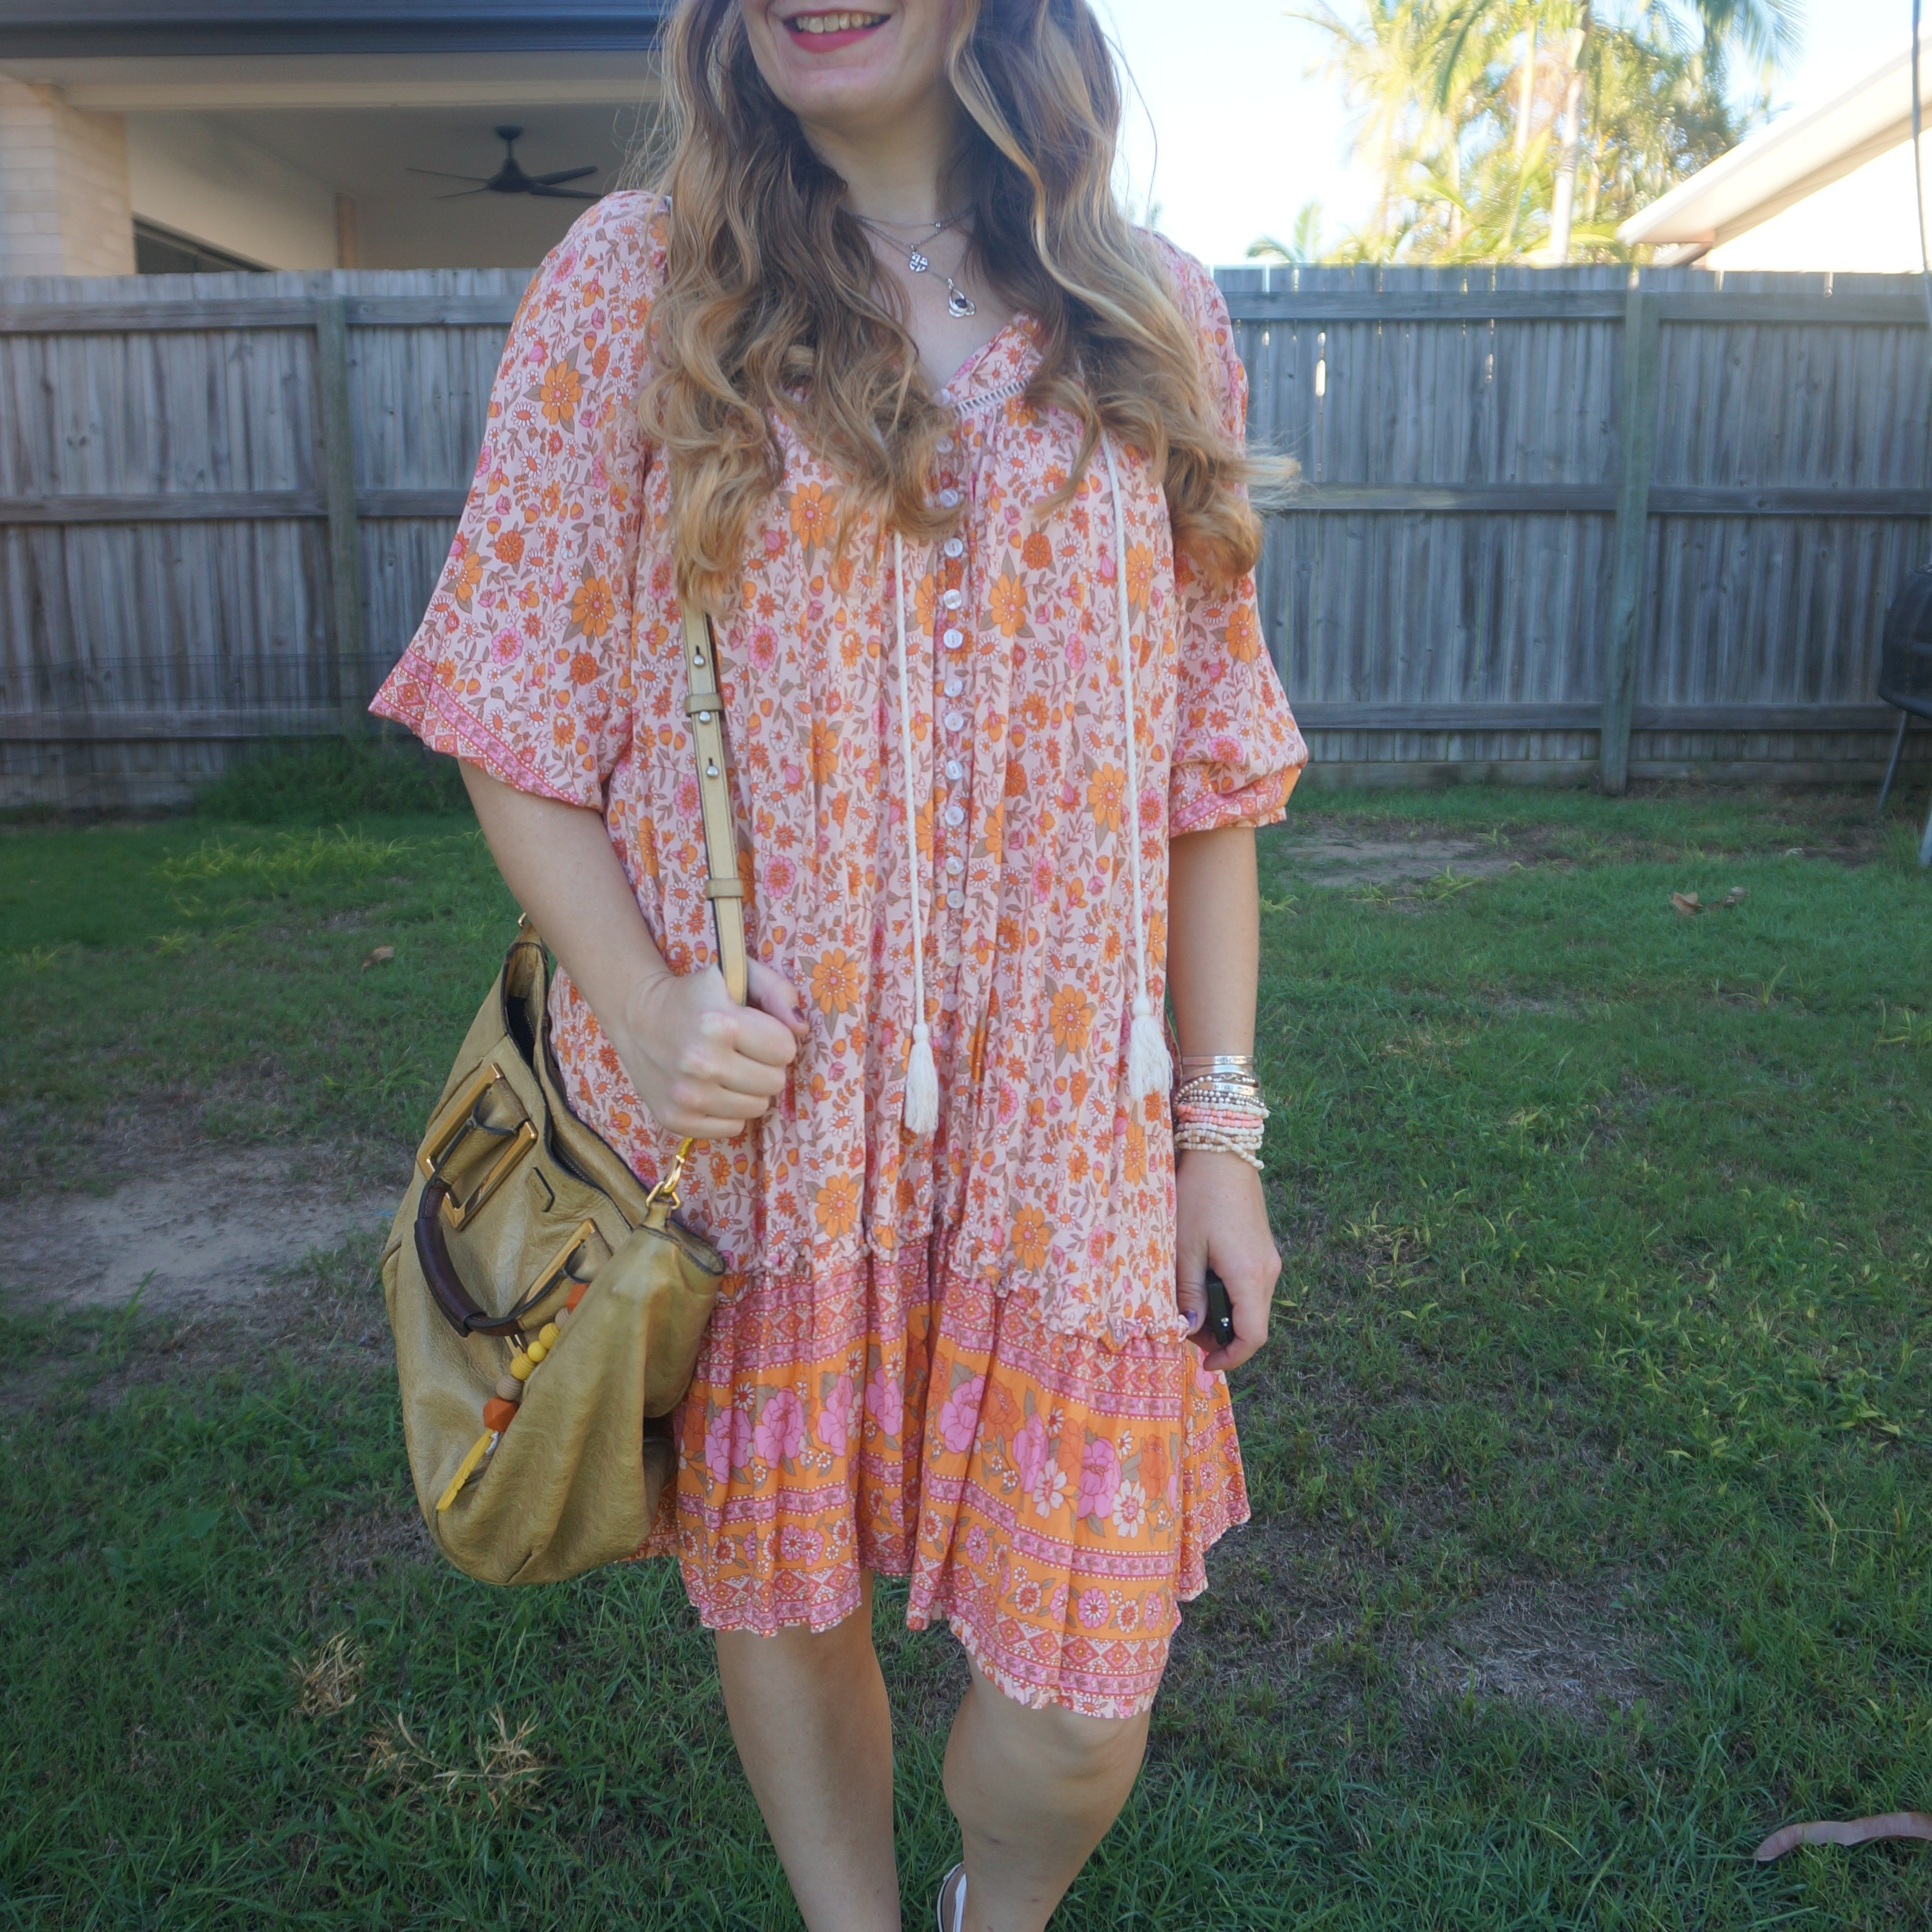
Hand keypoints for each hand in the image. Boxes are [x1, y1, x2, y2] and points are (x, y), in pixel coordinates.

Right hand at [617, 958, 806, 1139]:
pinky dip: (728, 1111)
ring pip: (757, 1108)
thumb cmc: (697, 996)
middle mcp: (702, 1064)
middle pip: (774, 1082)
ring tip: (727, 1069)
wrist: (637, 1018)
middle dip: (765, 1065)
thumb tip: (801, 1029)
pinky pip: (732, 1128)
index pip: (785, 1049)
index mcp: (720, 1024)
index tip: (755, 1031)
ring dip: (749, 1090)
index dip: (775, 1038)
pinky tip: (711, 1088)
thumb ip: (778, 991)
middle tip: (742, 1052)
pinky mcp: (676, 1120)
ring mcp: (687, 1097)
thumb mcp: (737, 975)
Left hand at [1175, 1150, 1279, 1372]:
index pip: (1253, 1337)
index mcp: (1250, 1276)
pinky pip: (1251, 1286)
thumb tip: (1190, 1330)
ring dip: (1224, 1316)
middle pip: (1253, 1324)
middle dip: (1221, 1337)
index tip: (1204, 1364)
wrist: (1222, 1151)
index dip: (1231, 1358)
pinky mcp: (1263, 1247)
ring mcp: (1269, 1258)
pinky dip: (1230, 1296)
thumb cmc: (1199, 1197)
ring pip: (1252, 1306)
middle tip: (1184, 1330)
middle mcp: (1268, 1271)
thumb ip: (1188, 1293)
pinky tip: (1202, 1283)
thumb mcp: (1184, 1248)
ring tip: (1188, 1306)